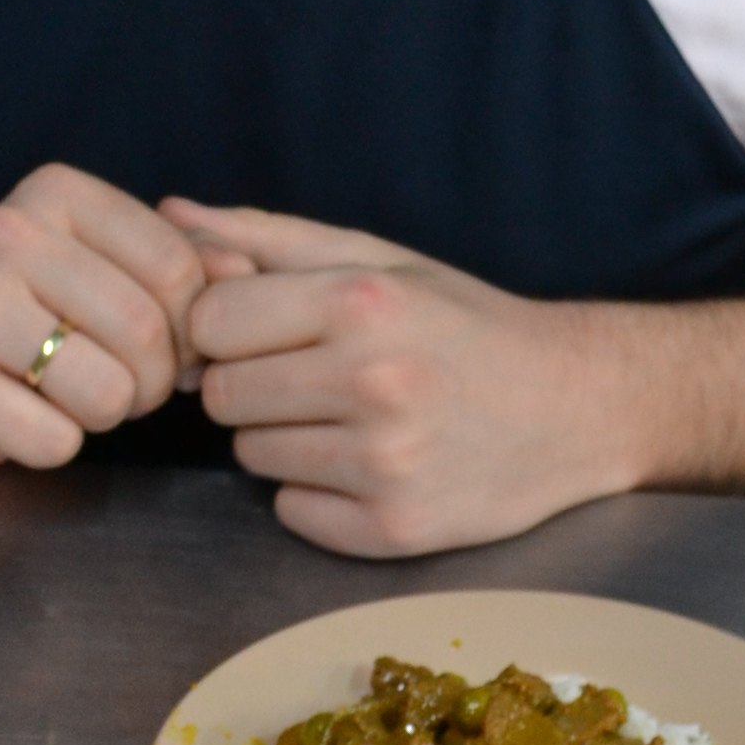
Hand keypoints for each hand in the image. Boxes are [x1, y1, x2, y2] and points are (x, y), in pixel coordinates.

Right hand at [0, 164, 209, 482]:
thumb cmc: (28, 325)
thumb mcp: (107, 274)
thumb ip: (186, 264)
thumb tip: (246, 272)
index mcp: (55, 191)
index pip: (180, 268)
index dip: (190, 329)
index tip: (159, 345)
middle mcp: (5, 232)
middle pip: (148, 332)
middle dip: (151, 382)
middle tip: (113, 383)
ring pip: (109, 392)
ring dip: (103, 415)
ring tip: (60, 394)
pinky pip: (56, 440)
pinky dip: (52, 446)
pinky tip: (17, 419)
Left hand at [166, 200, 632, 553]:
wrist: (576, 407)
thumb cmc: (463, 324)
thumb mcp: (377, 260)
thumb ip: (266, 238)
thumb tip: (169, 215)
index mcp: (362, 302)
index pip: (210, 321)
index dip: (228, 328)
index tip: (269, 331)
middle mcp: (374, 381)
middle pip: (221, 396)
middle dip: (253, 386)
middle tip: (318, 378)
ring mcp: (386, 463)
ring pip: (251, 457)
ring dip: (285, 440)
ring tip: (355, 419)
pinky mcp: (395, 529)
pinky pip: (292, 512)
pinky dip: (318, 495)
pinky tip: (372, 467)